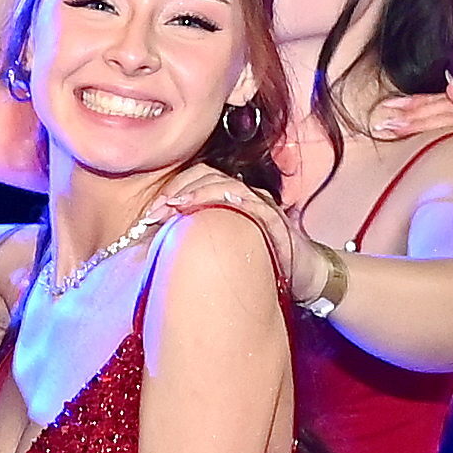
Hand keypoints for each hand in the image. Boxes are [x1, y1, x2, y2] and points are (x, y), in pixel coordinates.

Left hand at [133, 158, 302, 281]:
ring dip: (198, 193)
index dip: (170, 192)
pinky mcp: (275, 218)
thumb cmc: (261, 265)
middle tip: (154, 214)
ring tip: (175, 207)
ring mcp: (259, 204)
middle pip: (205, 176)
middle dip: (177, 191)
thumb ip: (191, 247)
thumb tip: (154, 255)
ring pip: (225, 184)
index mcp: (226, 201)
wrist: (305, 277)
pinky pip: (253, 203)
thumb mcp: (220, 253)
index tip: (147, 216)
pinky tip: (215, 207)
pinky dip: (233, 202)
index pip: (193, 181)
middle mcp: (242, 196)